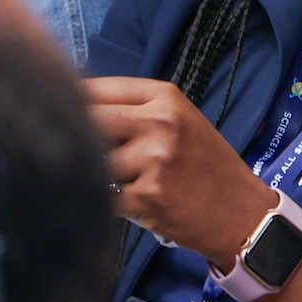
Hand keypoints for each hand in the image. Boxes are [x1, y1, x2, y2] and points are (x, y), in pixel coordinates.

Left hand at [84, 76, 276, 269]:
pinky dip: (110, 200)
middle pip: (88, 120)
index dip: (71, 103)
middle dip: (78, 137)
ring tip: (127, 182)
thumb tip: (71, 104)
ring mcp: (152, 159)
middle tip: (81, 151)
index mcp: (166, 98)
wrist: (241, 212)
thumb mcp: (181, 121)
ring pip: (93, 161)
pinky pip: (103, 193)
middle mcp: (159, 122)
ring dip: (98, 174)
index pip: (97, 89)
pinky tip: (135, 202)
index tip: (59, 114)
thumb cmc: (207, 166)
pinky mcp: (146, 195)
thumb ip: (134, 110)